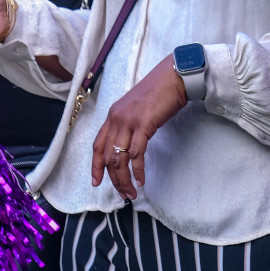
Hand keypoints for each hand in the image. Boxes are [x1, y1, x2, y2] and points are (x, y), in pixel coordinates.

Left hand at [91, 55, 187, 200]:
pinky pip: (136, 154)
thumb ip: (129, 124)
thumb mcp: (137, 108)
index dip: (95, 166)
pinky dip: (138, 170)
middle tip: (122, 194)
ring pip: (119, 159)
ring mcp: (128, 121)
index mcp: (113, 115)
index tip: (96, 182)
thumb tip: (129, 145)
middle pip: (108, 157)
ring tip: (131, 193)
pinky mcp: (143, 124)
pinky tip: (141, 179)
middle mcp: (116, 118)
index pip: (97, 145)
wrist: (174, 76)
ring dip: (124, 179)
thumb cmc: (160, 91)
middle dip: (114, 179)